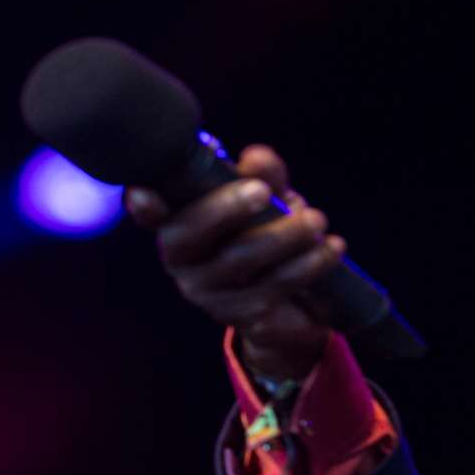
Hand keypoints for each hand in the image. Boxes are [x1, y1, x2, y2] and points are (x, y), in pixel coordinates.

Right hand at [124, 144, 346, 381]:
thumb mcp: (267, 199)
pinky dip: (307, 264)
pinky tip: (332, 249)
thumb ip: (262, 176)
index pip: (150, 212)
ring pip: (238, 261)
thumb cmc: (266, 233)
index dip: (143, 203)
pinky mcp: (241, 317)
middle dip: (225, 209)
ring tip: (317, 219)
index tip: (144, 193)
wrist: (291, 305)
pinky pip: (273, 288)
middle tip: (263, 191)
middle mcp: (182, 261)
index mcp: (178, 223)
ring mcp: (208, 293)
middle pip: (190, 234)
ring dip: (283, 236)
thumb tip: (257, 158)